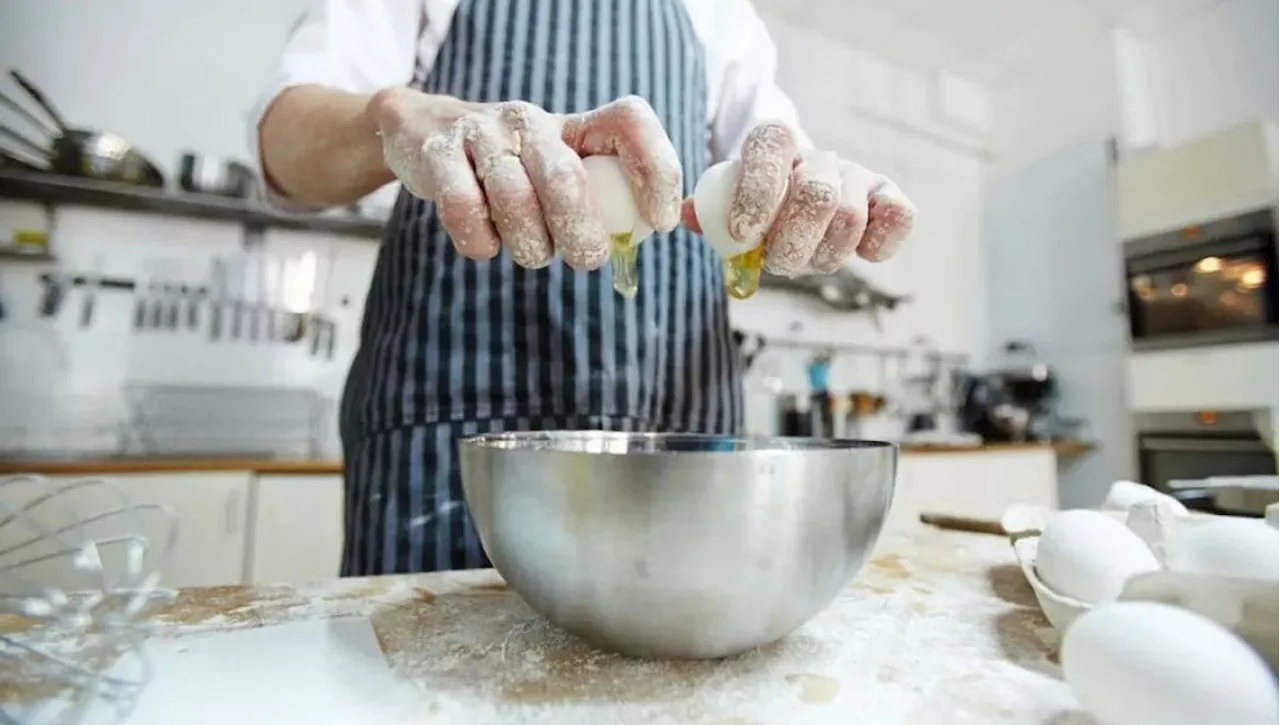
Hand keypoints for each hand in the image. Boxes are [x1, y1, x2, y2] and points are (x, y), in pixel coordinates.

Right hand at [368, 89, 681, 269]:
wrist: (421, 132)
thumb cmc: (513, 169)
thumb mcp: (561, 170)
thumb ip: (604, 197)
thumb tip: (653, 232)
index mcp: (572, 124)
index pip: (629, 121)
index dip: (655, 169)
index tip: (660, 221)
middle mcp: (529, 120)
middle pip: (566, 176)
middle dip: (581, 233)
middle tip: (587, 260)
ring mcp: (479, 133)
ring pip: (514, 198)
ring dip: (530, 245)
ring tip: (533, 253)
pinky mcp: (436, 153)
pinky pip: (463, 208)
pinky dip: (480, 242)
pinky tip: (487, 244)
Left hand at [682, 123, 915, 275]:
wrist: (798, 191)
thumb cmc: (756, 204)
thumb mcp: (726, 200)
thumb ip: (706, 207)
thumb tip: (686, 216)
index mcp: (774, 143)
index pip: (769, 149)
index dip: (757, 193)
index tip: (743, 233)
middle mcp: (820, 156)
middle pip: (816, 193)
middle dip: (792, 242)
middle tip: (777, 262)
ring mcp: (858, 176)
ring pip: (849, 217)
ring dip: (823, 254)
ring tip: (805, 260)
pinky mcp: (890, 198)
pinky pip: (900, 217)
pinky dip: (878, 243)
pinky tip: (857, 252)